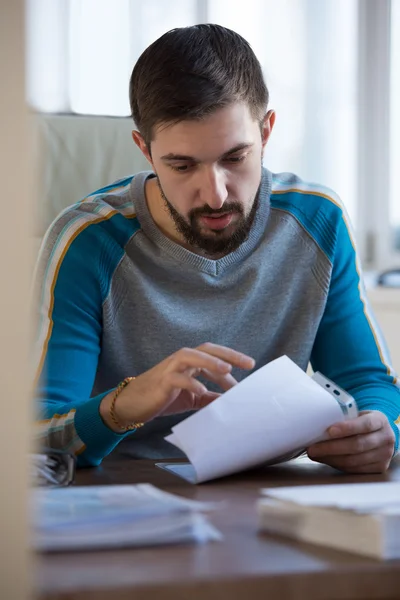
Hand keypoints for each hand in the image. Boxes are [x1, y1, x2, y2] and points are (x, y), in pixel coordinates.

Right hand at [100, 342, 254, 431]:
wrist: (133, 404)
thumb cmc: (163, 398)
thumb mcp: (192, 399)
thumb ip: (209, 397)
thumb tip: (229, 402)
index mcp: (190, 363)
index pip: (214, 355)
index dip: (233, 358)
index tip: (251, 365)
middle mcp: (181, 360)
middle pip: (207, 350)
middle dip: (228, 355)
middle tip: (248, 363)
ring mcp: (170, 369)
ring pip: (191, 357)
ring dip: (209, 362)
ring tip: (227, 370)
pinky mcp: (162, 381)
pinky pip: (177, 378)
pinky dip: (190, 383)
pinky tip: (202, 391)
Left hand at [307, 410, 394, 472]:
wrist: (379, 434)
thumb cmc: (362, 422)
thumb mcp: (358, 414)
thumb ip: (343, 418)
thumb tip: (317, 426)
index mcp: (380, 420)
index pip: (365, 424)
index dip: (347, 428)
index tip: (329, 430)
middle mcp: (385, 438)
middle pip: (357, 445)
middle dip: (331, 447)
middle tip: (313, 448)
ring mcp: (384, 455)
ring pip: (354, 460)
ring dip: (331, 458)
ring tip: (315, 454)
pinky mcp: (378, 468)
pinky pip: (354, 469)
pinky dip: (337, 465)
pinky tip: (326, 459)